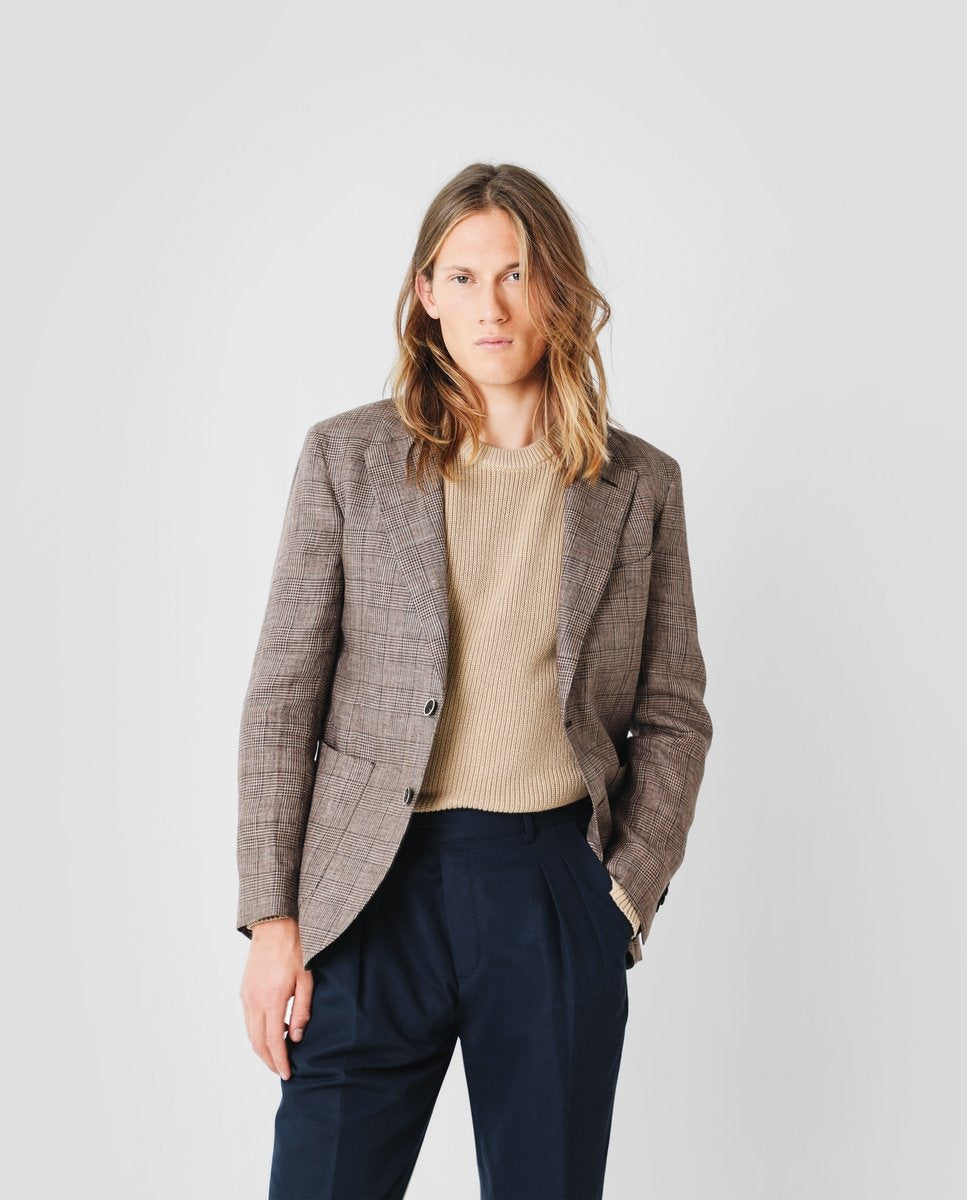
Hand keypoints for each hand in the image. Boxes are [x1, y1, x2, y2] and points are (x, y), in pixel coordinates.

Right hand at [239, 918, 312, 1079]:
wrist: (274, 926)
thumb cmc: (296, 949)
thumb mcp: (307, 979)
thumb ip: (302, 1011)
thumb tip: (296, 1037)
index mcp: (272, 999)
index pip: (273, 1041)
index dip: (280, 1061)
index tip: (287, 1074)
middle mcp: (254, 1001)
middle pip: (257, 1042)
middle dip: (269, 1060)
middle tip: (282, 1070)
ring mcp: (246, 996)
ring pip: (250, 1032)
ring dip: (262, 1047)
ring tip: (279, 1054)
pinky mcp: (244, 990)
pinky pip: (249, 1019)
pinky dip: (259, 1032)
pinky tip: (274, 1030)